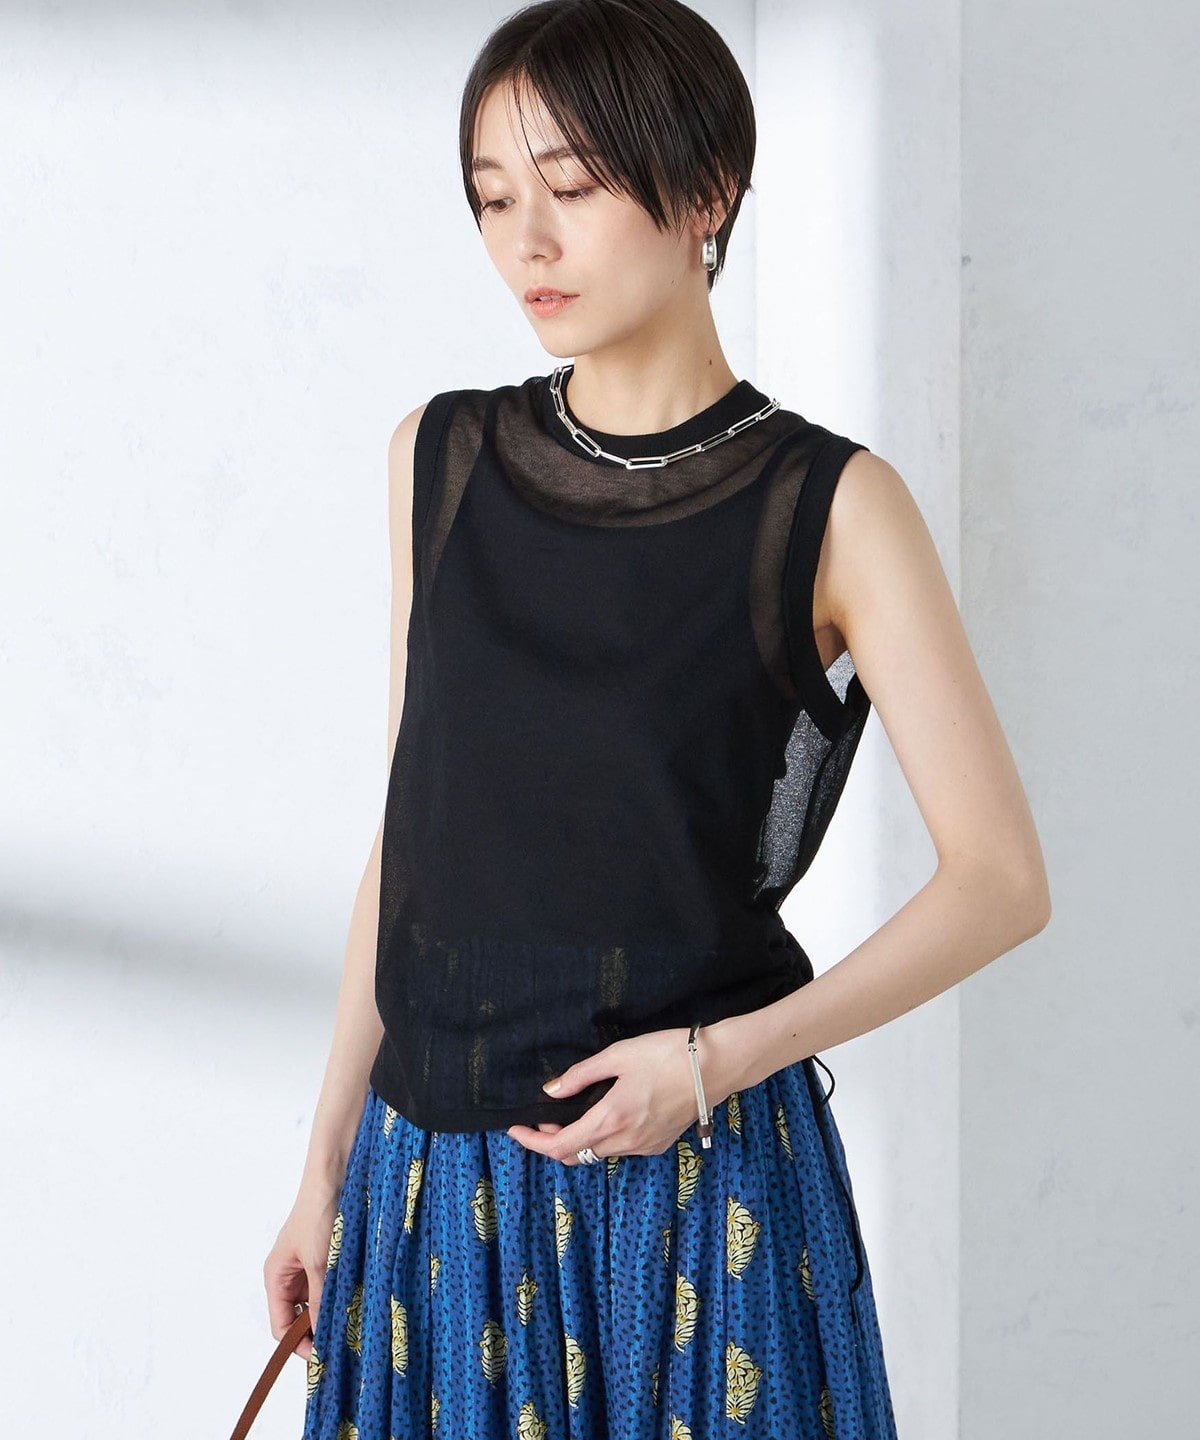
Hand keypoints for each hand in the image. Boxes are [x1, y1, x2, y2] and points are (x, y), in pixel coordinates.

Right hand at [262, 1189, 338, 1360]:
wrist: (337, 1173)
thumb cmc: (318, 1212)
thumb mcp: (320, 1263)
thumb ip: (321, 1301)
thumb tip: (323, 1338)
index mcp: (277, 1277)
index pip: (280, 1326)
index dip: (298, 1345)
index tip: (322, 1358)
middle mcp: (291, 1274)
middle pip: (299, 1318)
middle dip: (317, 1331)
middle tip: (343, 1344)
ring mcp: (310, 1266)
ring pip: (319, 1303)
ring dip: (333, 1312)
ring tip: (352, 1323)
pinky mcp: (330, 1257)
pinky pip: (332, 1286)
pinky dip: (342, 1295)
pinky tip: (357, 1301)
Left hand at [505, 1025, 736, 1164]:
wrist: (717, 1066)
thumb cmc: (666, 1054)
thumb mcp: (618, 1056)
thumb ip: (581, 1076)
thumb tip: (551, 1092)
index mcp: (611, 1119)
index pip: (560, 1146)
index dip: (533, 1142)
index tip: (517, 1129)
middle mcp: (626, 1142)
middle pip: (576, 1155)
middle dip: (553, 1142)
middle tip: (544, 1118)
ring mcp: (644, 1147)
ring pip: (599, 1154)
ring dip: (579, 1140)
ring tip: (572, 1114)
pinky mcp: (659, 1145)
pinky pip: (621, 1149)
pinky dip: (603, 1139)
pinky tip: (605, 1115)